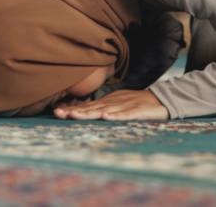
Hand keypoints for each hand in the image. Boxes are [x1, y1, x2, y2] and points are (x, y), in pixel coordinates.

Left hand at [53, 89, 168, 120]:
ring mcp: (124, 106)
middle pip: (91, 108)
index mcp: (107, 102)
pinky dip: (115, 116)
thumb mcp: (115, 104)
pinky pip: (125, 115)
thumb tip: (79, 111)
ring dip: (89, 113)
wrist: (159, 99)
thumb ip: (100, 107)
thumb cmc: (135, 103)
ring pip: (104, 110)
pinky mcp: (137, 111)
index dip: (71, 109)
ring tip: (74, 115)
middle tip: (58, 114)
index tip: (55, 112)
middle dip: (74, 111)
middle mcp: (112, 103)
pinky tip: (106, 117)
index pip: (86, 106)